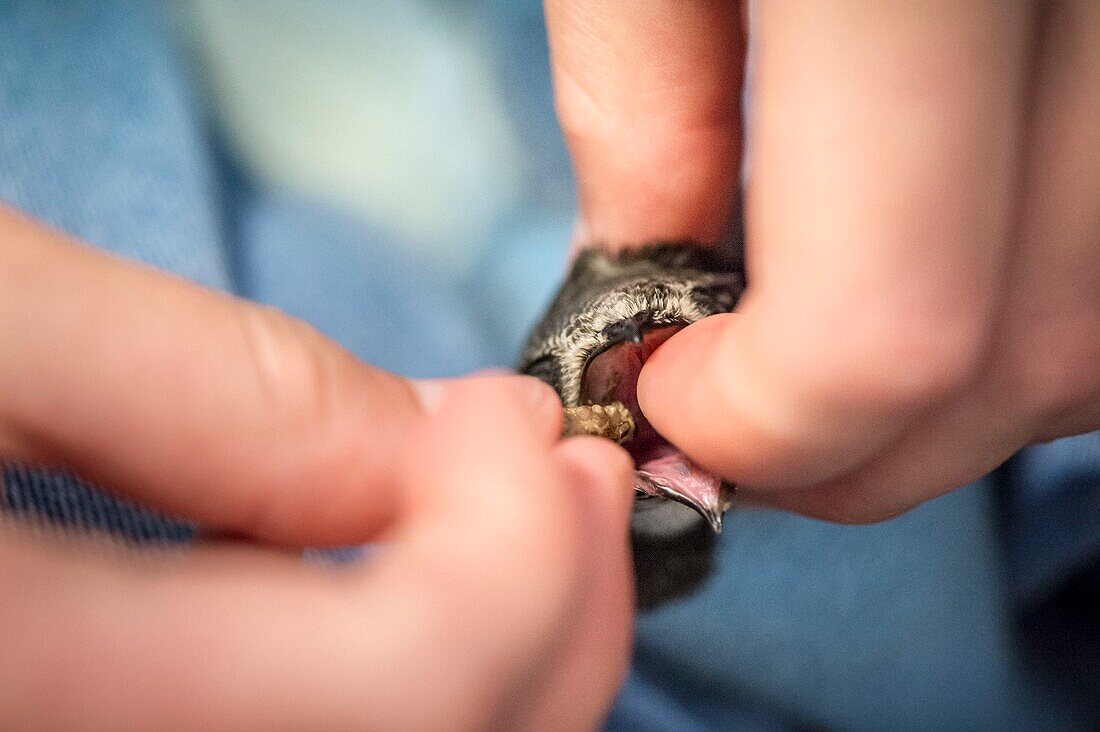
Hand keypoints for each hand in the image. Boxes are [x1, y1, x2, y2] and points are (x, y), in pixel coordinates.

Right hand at [0, 206, 634, 727]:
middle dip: (558, 597)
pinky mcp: (169, 729)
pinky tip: (407, 575)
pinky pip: (364, 731)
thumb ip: (214, 385)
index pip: (409, 688)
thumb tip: (431, 430)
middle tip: (571, 468)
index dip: (515, 546)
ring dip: (519, 633)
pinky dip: (440, 658)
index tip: (512, 416)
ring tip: (524, 509)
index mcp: (48, 681)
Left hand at [546, 1, 1099, 520]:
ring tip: (802, 349)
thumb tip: (634, 269)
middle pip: (1009, 365)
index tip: (661, 392)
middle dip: (837, 446)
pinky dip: (1008, 325)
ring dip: (933, 398)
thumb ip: (638, 94)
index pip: (882, 327)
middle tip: (716, 408)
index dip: (752, 420)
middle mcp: (1094, 27)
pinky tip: (912, 273)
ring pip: (1086, 342)